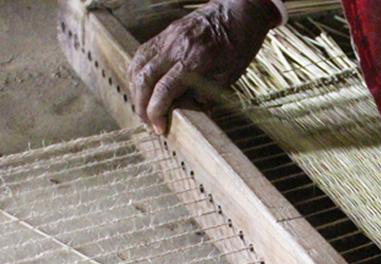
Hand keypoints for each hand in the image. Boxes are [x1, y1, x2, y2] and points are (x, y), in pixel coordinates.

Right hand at [128, 0, 276, 133]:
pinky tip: (142, 85)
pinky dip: (138, 72)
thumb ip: (204, 93)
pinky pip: (142, 53)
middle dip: (141, 104)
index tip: (158, 129)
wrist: (237, 12)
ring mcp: (167, 37)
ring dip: (136, 89)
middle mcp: (175, 47)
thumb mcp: (228, 77)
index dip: (157, 112)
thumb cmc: (238, 45)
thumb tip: (184, 109)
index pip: (164, 89)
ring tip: (143, 106)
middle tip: (147, 122)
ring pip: (138, 64)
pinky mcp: (165, 33)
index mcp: (193, 60)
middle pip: (145, 78)